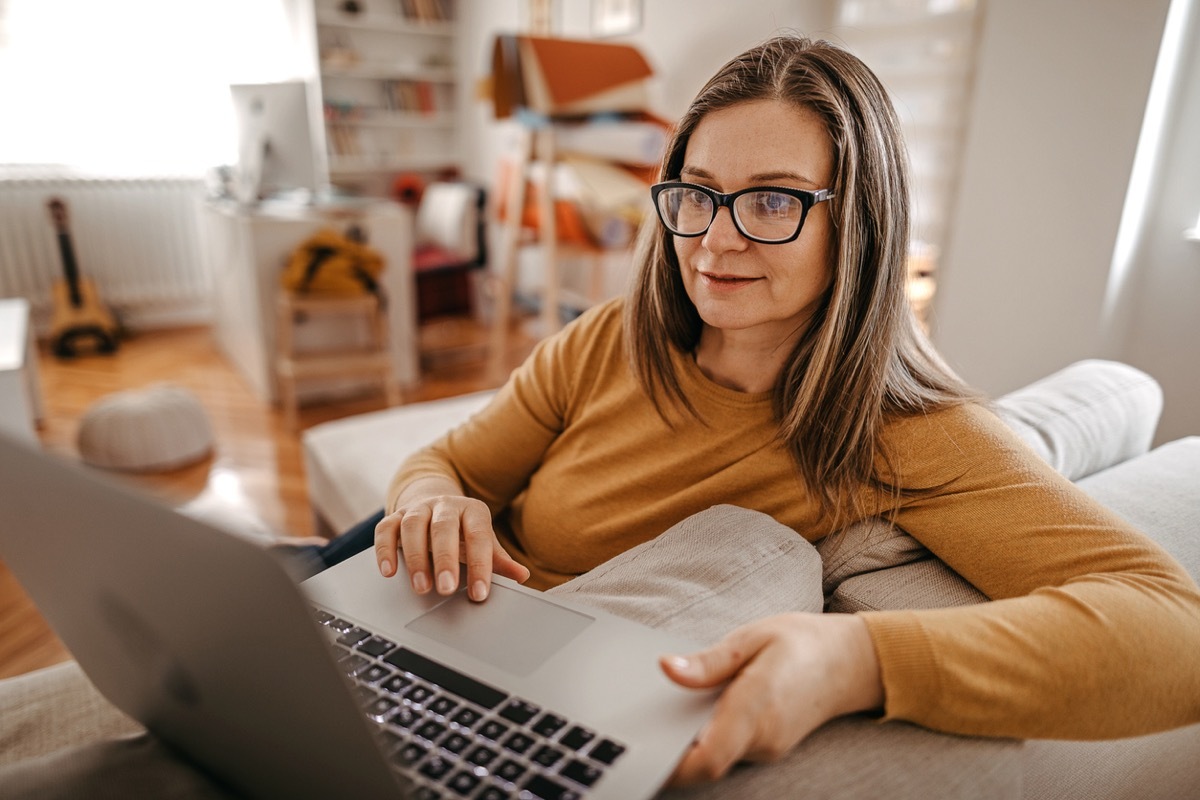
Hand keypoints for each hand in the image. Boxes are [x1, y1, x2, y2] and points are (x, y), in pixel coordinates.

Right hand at [374, 480, 529, 601]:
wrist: (437, 504)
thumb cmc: (464, 531)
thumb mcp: (483, 541)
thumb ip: (499, 559)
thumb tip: (522, 575)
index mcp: (473, 510)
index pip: (478, 536)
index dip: (480, 565)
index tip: (479, 593)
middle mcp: (445, 505)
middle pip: (443, 527)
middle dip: (445, 559)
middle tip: (447, 589)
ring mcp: (418, 509)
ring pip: (413, 526)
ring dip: (416, 558)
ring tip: (422, 588)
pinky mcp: (395, 516)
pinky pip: (385, 528)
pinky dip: (384, 550)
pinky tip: (389, 572)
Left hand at [660, 612, 882, 785]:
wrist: (851, 662)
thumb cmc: (802, 643)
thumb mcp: (751, 638)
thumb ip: (708, 662)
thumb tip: (666, 668)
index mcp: (757, 706)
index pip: (708, 758)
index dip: (672, 765)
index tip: (642, 752)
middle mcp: (763, 737)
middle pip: (705, 763)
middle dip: (670, 752)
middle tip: (637, 731)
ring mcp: (768, 747)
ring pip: (716, 758)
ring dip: (688, 743)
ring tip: (660, 717)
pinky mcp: (768, 746)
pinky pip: (730, 751)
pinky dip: (706, 739)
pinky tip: (692, 715)